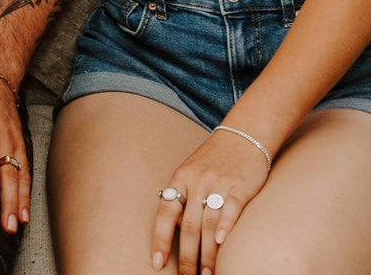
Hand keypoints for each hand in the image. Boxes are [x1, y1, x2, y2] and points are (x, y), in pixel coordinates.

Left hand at [151, 129, 270, 274]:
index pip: (166, 212)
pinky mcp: (241, 186)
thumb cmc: (214, 160)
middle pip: (189, 226)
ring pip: (209, 224)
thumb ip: (183, 198)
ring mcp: (219, 184)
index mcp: (180, 178)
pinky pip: (231, 208)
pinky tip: (222, 244)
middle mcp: (197, 181)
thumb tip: (175, 229)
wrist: (242, 136)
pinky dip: (226, 226)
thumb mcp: (191, 172)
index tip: (156, 263)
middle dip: (188, 257)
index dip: (160, 239)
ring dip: (208, 254)